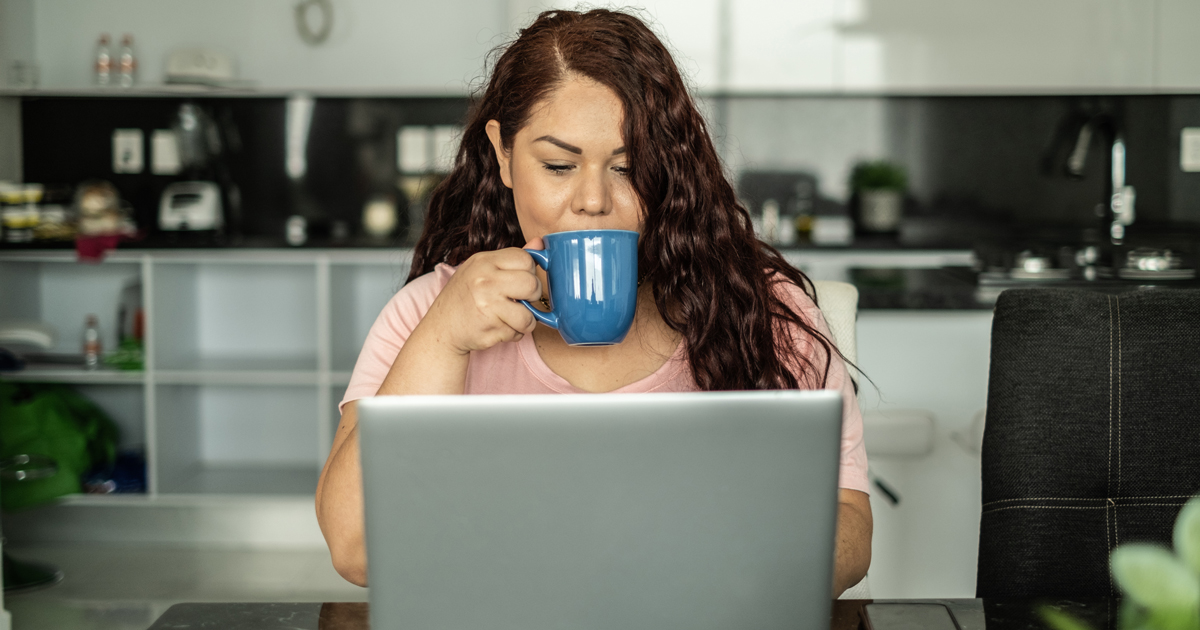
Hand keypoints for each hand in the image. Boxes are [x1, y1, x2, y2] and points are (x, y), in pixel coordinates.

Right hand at [419, 238, 544, 354]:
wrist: (442, 328)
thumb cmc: (466, 297)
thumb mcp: (483, 270)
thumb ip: (511, 259)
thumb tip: (540, 244)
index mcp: (483, 261)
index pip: (525, 259)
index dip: (529, 272)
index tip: (519, 282)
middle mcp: (484, 281)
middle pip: (532, 284)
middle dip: (532, 296)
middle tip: (520, 301)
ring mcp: (487, 305)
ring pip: (529, 315)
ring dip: (524, 321)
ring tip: (510, 318)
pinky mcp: (490, 328)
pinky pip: (518, 332)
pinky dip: (513, 333)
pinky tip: (498, 327)